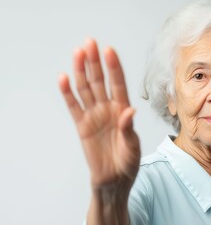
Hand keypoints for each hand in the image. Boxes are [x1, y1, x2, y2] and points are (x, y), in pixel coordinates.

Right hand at [59, 39, 139, 190]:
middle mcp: (108, 110)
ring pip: (86, 89)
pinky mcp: (82, 126)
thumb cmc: (128, 163)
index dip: (114, 68)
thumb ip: (129, 129)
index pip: (118, 84)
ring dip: (81, 71)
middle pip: (100, 81)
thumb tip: (129, 111)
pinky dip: (67, 93)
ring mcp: (94, 116)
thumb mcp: (133, 147)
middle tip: (90, 43)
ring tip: (77, 53)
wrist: (114, 181)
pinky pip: (73, 107)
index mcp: (123, 111)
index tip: (109, 50)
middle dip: (95, 62)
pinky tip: (64, 78)